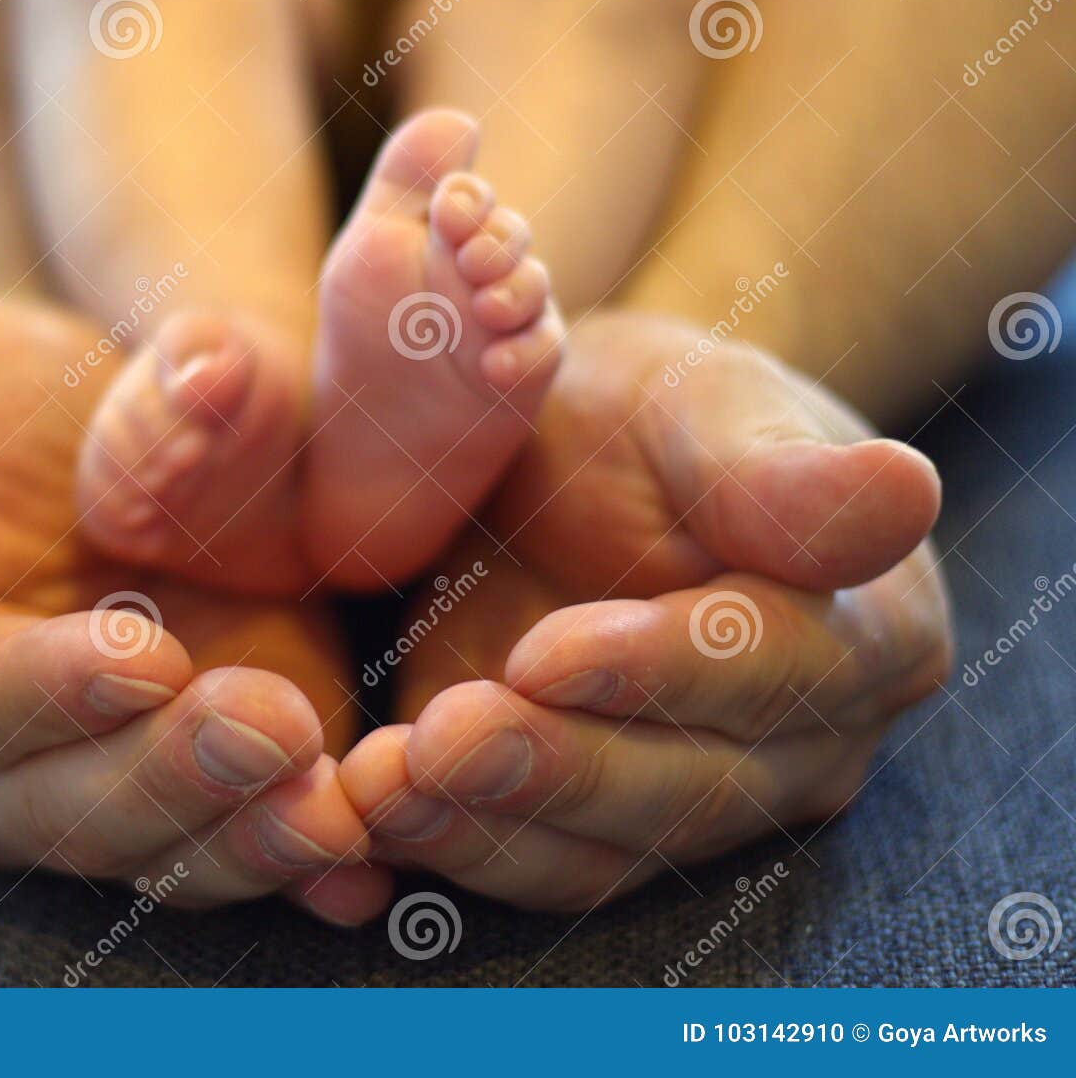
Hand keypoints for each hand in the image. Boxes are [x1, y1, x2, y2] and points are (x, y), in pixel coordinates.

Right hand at [0, 298, 388, 922]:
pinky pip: (242, 844)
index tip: (132, 652)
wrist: (85, 441)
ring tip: (334, 806)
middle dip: (164, 776)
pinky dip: (305, 861)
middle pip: (60, 804)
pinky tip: (372, 867)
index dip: (29, 687)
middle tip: (269, 724)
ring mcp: (94, 787)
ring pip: (159, 846)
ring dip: (247, 837)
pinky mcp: (194, 788)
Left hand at [341, 312, 952, 908]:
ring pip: (603, 849)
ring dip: (484, 828)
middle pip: (685, 786)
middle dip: (553, 771)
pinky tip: (364, 812)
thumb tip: (903, 488)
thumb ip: (778, 467)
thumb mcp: (705, 404)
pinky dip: (449, 847)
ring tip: (377, 786)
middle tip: (436, 743)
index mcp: (863, 632)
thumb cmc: (652, 417)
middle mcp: (797, 747)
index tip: (543, 654)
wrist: (577, 468)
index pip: (773, 668)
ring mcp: (695, 804)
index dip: (659, 669)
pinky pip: (533, 864)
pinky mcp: (593, 831)